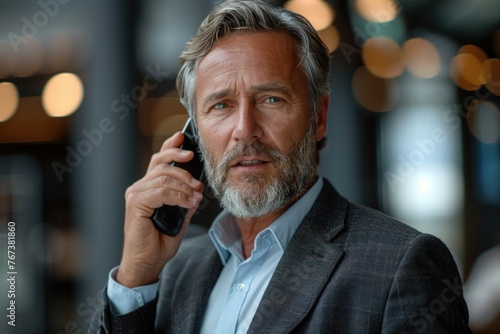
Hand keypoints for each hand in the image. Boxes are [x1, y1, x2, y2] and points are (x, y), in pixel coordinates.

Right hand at [117, 131, 203, 287]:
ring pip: (164, 177)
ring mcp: (135, 194)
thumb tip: (198, 187)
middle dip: (183, 166)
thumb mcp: (180, 216)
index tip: (183, 136)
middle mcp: (140, 187)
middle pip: (161, 163)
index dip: (170, 146)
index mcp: (149, 187)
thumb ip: (185, 199)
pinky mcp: (135, 203)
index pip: (159, 160)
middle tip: (198, 181)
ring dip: (185, 186)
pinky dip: (178, 196)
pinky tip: (188, 204)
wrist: (147, 262)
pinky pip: (160, 191)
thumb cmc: (160, 241)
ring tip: (195, 198)